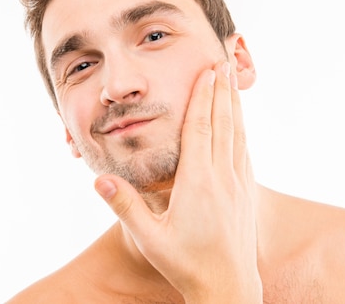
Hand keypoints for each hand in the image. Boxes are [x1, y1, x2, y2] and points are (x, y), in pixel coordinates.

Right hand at [94, 61, 261, 302]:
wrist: (228, 289)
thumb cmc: (186, 265)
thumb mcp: (149, 239)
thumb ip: (124, 206)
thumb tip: (98, 178)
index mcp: (199, 183)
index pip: (201, 130)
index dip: (203, 98)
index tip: (207, 71)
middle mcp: (223, 178)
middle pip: (223, 124)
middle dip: (222, 91)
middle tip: (223, 62)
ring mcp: (239, 185)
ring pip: (238, 135)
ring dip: (235, 106)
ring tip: (233, 82)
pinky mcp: (246, 194)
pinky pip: (244, 152)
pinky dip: (241, 130)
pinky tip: (239, 123)